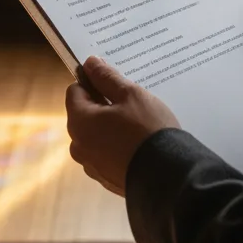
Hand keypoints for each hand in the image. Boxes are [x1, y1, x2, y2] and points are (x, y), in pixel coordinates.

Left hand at [65, 56, 179, 195]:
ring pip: (96, 134)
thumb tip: (90, 63)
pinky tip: (137, 142)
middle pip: (84, 113)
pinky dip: (116, 145)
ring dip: (110, 125)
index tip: (113, 81)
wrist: (167, 176)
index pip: (75, 90)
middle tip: (130, 101)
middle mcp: (79, 146)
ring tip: (137, 123)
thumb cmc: (147, 130)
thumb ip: (107, 77)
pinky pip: (106, 153)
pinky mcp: (106, 179)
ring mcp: (92, 166)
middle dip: (103, 104)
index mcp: (79, 122)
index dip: (93, 81)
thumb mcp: (130, 94)